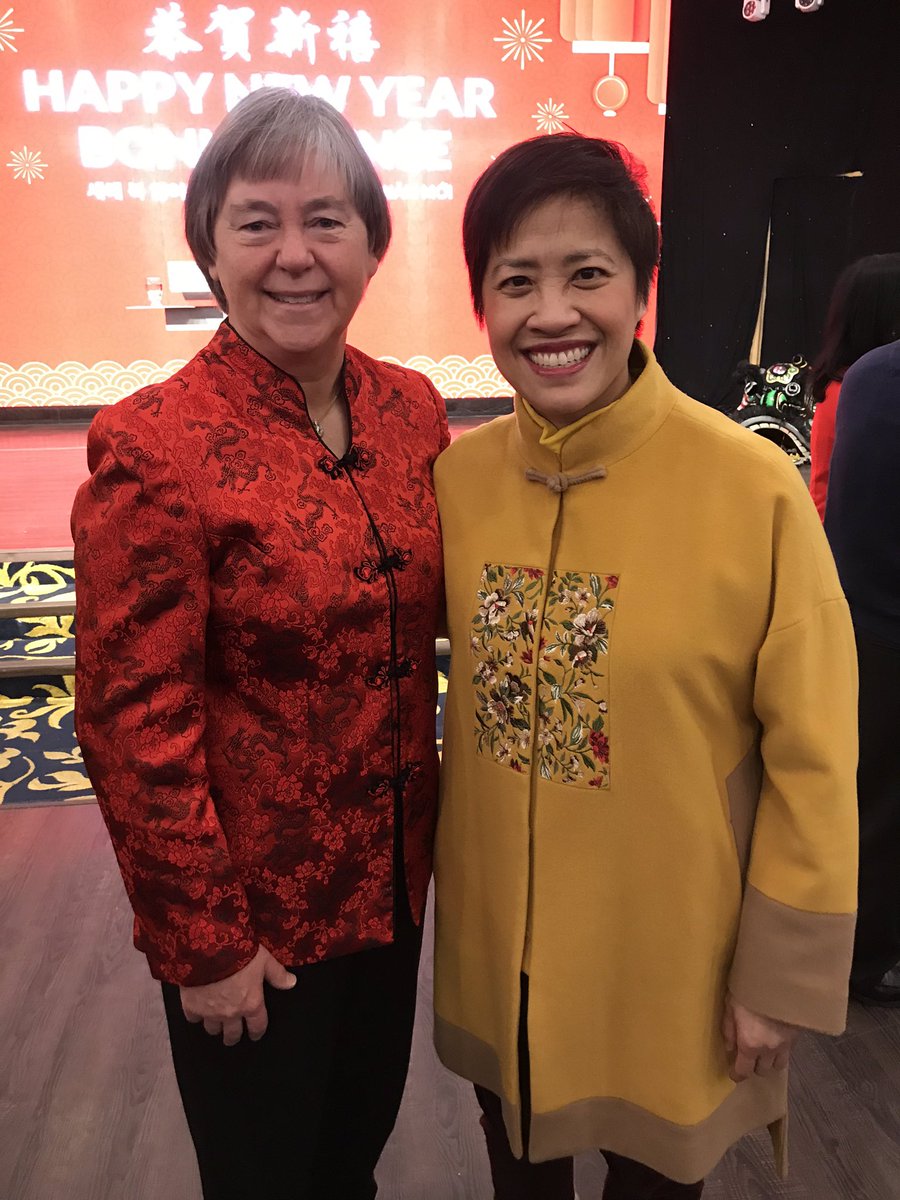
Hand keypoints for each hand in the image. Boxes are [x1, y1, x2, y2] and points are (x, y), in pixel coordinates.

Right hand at [180, 945, 295, 1045]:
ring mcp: (210, 1012)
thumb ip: (277, 974)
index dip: (257, 1032)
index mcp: (251, 1004)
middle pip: (232, 1035)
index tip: (255, 1035)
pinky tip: (196, 1011)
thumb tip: (292, 983)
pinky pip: (193, 1019)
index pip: (257, 1026)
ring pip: (212, 1029)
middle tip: (232, 1036)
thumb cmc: (240, 954)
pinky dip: (195, 1016)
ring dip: (215, 1027)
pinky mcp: (191, 1007)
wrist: (209, 949)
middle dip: (233, 1037)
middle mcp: (231, 1013)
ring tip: (215, 1023)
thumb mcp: (264, 960)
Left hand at [722, 992, 798, 1081]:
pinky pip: (788, 1052)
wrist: (780, 980)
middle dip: (754, 1066)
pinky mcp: (796, 1037)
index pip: (743, 1071)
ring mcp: (785, 1045)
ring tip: (763, 1049)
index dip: (737, 1075)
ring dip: (769, 1061)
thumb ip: (729, 1030)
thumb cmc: (749, 991)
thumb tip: (729, 1048)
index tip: (733, 1073)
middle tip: (747, 1055)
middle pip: (762, 1071)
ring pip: (778, 1065)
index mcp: (749, 1044)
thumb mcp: (730, 1007)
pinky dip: (781, 1050)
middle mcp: (768, 1050)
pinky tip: (775, 1038)